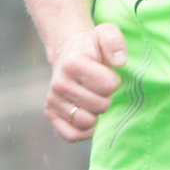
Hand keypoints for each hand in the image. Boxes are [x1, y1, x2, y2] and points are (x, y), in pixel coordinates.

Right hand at [45, 23, 126, 141]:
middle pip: (100, 106)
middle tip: (101, 89)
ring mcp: (53, 100)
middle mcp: (59, 83)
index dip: (114, 82)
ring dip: (96, 114)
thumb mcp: (105, 34)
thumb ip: (114, 41)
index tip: (109, 75)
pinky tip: (88, 115)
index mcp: (73, 63)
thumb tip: (120, 61)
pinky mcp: (50, 114)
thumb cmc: (92, 47)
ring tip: (94, 100)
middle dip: (106, 98)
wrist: (70, 54)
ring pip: (86, 122)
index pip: (108, 86)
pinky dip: (83, 131)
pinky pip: (71, 135)